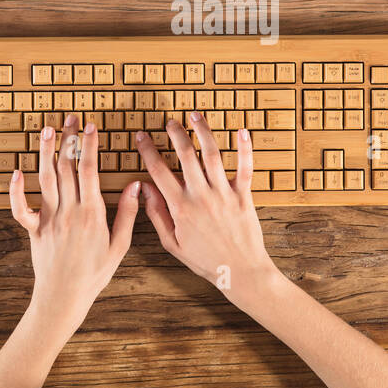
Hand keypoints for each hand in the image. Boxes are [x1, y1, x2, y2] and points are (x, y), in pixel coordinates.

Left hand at [9, 114, 138, 334]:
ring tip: (48, 130)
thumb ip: (128, 214)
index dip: (89, 146)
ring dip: (46, 152)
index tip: (91, 127)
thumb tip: (137, 186)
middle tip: (71, 119)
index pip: (89, 171)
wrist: (64, 297)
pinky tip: (17, 171)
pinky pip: (21, 208)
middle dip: (69, 140)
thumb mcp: (120, 246)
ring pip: (46, 179)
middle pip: (67, 168)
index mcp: (92, 214)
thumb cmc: (95, 274)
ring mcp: (49, 220)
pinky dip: (16, 190)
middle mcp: (68, 212)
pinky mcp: (33, 230)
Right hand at [134, 113, 280, 307]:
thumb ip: (157, 214)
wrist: (239, 271)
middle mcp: (201, 196)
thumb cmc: (205, 260)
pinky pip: (245, 167)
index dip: (148, 151)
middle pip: (185, 155)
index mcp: (180, 207)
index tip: (142, 137)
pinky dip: (244, 148)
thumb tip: (144, 189)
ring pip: (212, 154)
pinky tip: (241, 131)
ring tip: (195, 115)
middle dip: (175, 134)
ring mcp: (224, 194)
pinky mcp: (243, 195)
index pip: (159, 171)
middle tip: (169, 122)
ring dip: (202, 131)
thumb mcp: (172, 243)